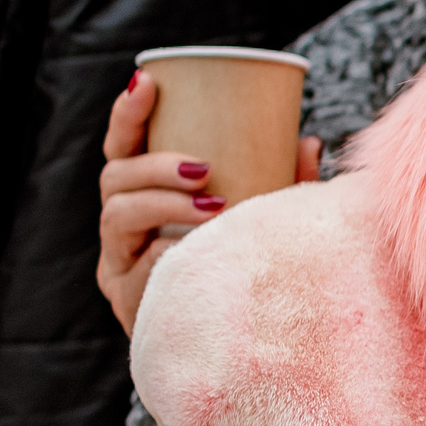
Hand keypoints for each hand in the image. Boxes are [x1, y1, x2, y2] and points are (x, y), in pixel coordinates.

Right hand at [95, 72, 318, 335]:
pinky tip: (191, 254)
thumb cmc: (246, 266)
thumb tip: (310, 141)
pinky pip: (136, 269)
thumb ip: (285, 184)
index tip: (148, 81)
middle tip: (204, 170)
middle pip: (115, 180)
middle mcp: (122, 226)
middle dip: (155, 167)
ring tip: (214, 208)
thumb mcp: (264, 218)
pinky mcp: (126, 300)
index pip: (124, 147)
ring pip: (119, 217)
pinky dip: (165, 256)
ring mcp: (118, 263)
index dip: (128, 113)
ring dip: (164, 205)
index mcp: (145, 195)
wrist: (235, 345)